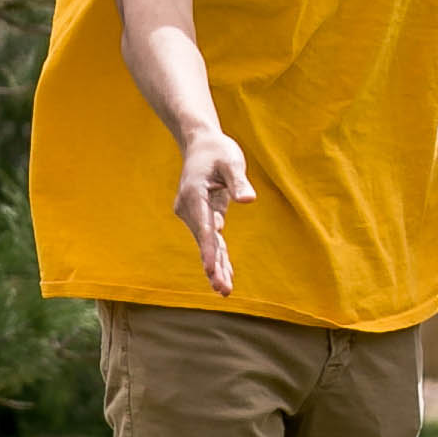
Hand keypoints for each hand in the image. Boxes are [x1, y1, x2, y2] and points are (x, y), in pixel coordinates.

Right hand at [173, 126, 255, 296]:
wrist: (200, 144)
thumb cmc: (217, 150)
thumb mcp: (231, 161)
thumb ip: (238, 181)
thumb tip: (248, 200)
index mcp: (194, 194)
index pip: (204, 226)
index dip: (209, 250)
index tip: (211, 269)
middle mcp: (189, 208)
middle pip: (204, 241)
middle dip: (213, 266)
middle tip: (223, 290)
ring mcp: (193, 214)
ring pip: (207, 244)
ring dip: (216, 267)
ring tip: (224, 291)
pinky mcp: (202, 217)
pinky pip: (211, 239)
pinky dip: (218, 256)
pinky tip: (225, 277)